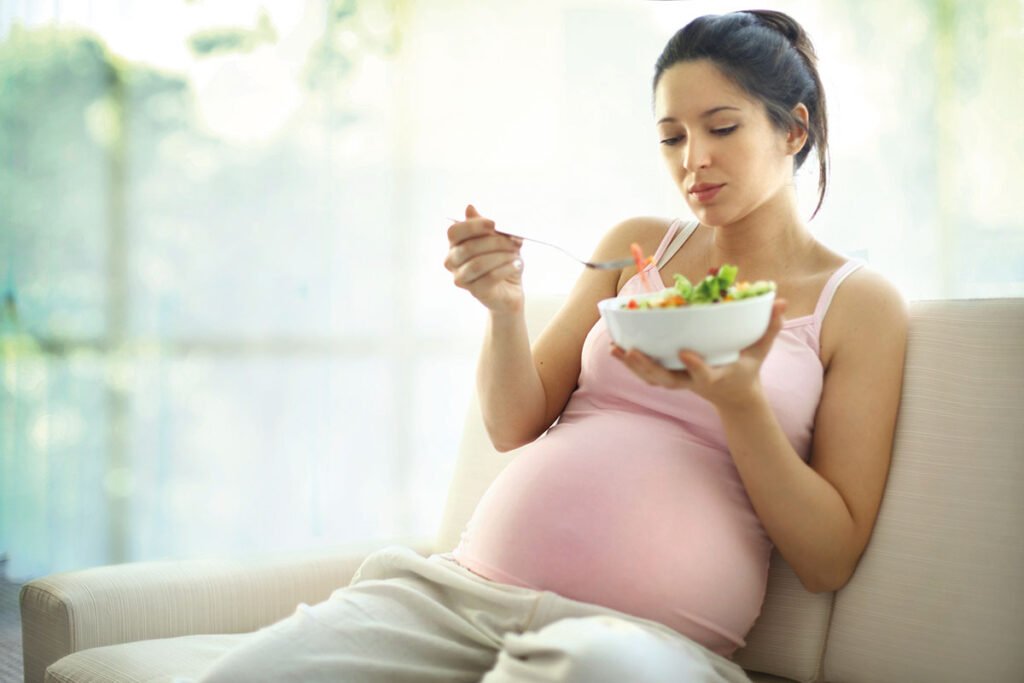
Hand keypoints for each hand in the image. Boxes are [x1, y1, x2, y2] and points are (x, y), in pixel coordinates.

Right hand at [445, 205, 524, 312]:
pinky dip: (506, 269)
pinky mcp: (476, 292)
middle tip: (514, 240)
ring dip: (501, 256)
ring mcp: (461, 279)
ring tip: (517, 254)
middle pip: (468, 248)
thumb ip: (486, 226)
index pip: (454, 232)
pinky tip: (517, 265)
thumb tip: (469, 208)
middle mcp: (452, 262)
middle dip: (495, 242)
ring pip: (478, 264)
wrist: (510, 290)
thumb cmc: (502, 261)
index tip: (494, 223)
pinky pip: (489, 278)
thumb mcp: (499, 240)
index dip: (473, 226)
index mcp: (455, 245)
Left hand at [611, 299, 787, 409]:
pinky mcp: (670, 380)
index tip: (685, 353)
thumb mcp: (761, 351)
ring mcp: (679, 382)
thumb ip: (770, 327)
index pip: (704, 373)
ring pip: (652, 378)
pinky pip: (647, 375)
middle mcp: (693, 382)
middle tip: (631, 351)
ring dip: (632, 366)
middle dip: (648, 367)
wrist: (734, 396)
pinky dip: (631, 365)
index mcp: (716, 376)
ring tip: (615, 348)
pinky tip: (616, 349)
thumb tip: (782, 301)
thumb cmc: (748, 368)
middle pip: (666, 379)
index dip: (695, 366)